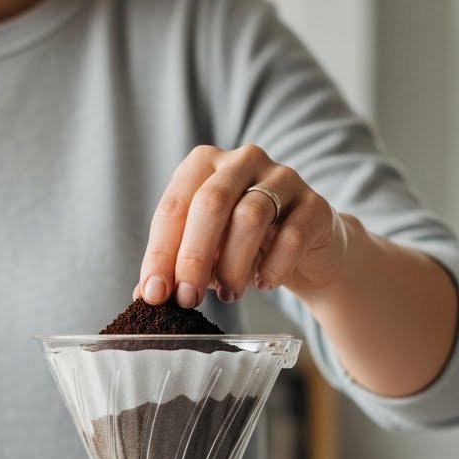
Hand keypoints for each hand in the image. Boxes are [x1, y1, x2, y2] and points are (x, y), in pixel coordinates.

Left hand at [135, 144, 347, 307]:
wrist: (307, 251)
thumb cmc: (245, 248)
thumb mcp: (204, 255)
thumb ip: (174, 269)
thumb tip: (144, 296)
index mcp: (205, 164)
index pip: (174, 206)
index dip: (160, 253)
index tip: (155, 294)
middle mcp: (243, 161)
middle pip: (212, 203)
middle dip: (194, 256)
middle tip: (187, 298)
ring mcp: (283, 178)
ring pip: (251, 217)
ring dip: (233, 265)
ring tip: (229, 295)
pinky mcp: (315, 204)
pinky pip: (292, 236)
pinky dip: (273, 267)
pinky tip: (265, 284)